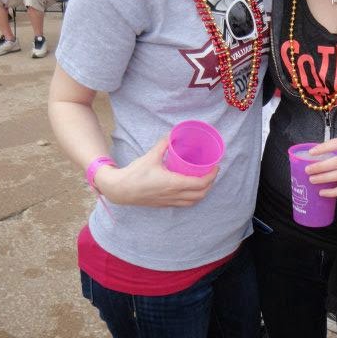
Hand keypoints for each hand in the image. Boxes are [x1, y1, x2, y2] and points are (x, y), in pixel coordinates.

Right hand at [96, 137, 218, 207]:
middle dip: (209, 185)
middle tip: (211, 173)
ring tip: (203, 182)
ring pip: (193, 201)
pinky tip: (189, 190)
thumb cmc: (135, 174)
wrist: (120, 190)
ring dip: (202, 193)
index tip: (215, 167)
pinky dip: (192, 198)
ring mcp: (169, 201)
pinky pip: (183, 204)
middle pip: (200, 194)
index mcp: (174, 183)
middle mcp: (174, 195)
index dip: (211, 176)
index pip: (200, 183)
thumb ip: (163, 144)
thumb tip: (173, 133)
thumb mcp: (150, 156)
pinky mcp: (163, 204)